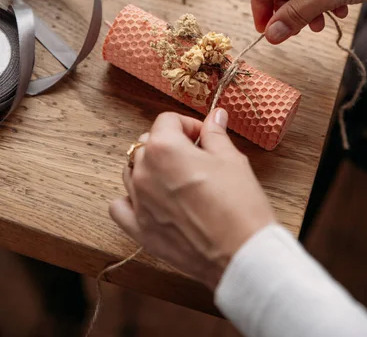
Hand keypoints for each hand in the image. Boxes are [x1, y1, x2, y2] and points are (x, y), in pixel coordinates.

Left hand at [109, 109, 274, 289]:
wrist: (241, 254)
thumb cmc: (239, 205)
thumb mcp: (231, 159)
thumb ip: (215, 134)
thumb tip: (215, 117)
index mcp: (164, 149)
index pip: (167, 121)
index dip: (188, 125)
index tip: (204, 137)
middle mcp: (144, 173)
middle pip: (148, 144)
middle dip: (171, 144)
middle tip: (196, 157)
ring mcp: (138, 203)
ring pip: (132, 171)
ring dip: (151, 168)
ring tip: (178, 179)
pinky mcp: (140, 230)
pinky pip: (121, 206)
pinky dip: (131, 199)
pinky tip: (152, 199)